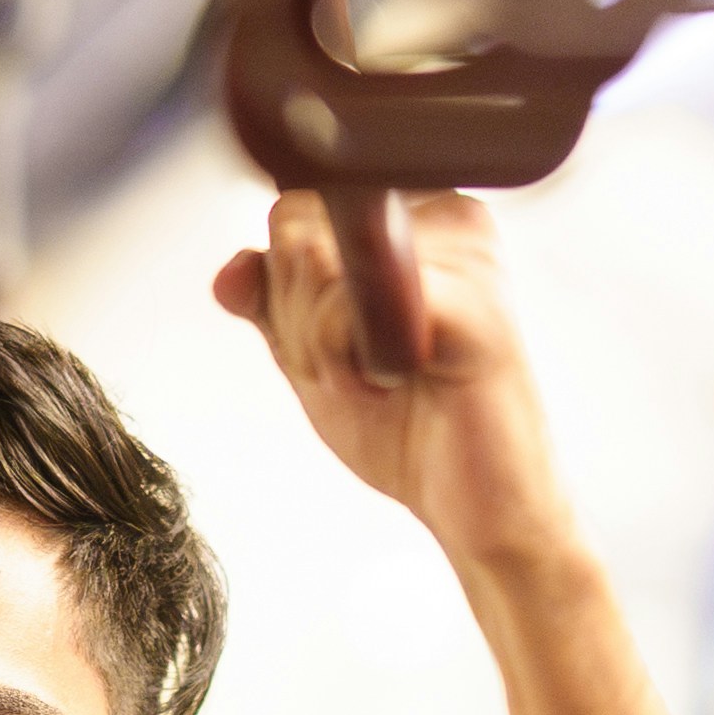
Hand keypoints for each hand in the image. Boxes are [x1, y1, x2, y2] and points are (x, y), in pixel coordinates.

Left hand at [210, 188, 577, 576]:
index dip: (287, 289)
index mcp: (419, 216)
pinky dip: (342, 361)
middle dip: (300, 321)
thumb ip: (273, 305)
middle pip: (295, 228)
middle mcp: (448, 215)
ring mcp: (466, 252)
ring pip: (312, 262)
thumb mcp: (318, 358)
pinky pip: (345, 306)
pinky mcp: (470, 301)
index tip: (343, 342)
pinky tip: (395, 384)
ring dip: (321, 347)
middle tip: (367, 370)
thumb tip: (230, 273)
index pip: (297, 208)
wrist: (482, 506)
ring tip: (386, 380)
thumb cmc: (415, 431)